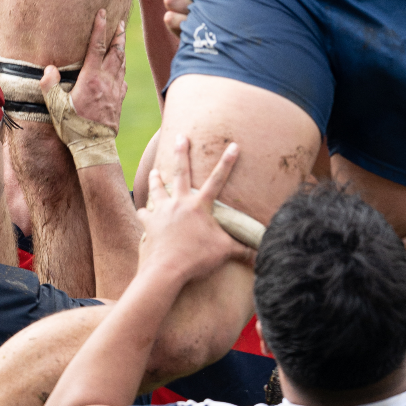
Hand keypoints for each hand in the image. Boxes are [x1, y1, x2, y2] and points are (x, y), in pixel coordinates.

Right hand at [41, 9, 125, 133]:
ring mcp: (115, 91)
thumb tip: (49, 68)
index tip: (103, 13)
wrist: (94, 147)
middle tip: (120, 22)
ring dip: (122, 50)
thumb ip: (49, 85)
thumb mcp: (55, 106)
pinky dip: (122, 70)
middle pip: (115, 52)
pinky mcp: (119, 101)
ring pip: (122, 64)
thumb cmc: (73, 126)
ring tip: (121, 40)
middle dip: (118, 35)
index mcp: (91, 78)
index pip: (97, 46)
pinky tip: (121, 70)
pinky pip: (123, 80)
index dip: (100, 28)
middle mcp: (106, 81)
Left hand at [136, 135, 246, 285]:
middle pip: (181, 172)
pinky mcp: (149, 222)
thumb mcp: (224, 252)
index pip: (217, 180)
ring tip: (155, 170)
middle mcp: (180, 202)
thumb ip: (242, 250)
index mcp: (199, 206)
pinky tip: (143, 209)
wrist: (167, 268)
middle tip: (180, 137)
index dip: (227, 162)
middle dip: (181, 153)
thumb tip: (262, 253)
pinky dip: (144, 210)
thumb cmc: (197, 258)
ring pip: (158, 188)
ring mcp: (162, 210)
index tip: (233, 145)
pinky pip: (144, 213)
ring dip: (156, 178)